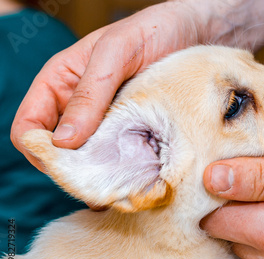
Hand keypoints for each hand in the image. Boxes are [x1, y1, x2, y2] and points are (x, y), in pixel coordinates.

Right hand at [10, 0, 263, 172]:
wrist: (201, 32)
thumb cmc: (157, 29)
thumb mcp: (118, 52)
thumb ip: (90, 91)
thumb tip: (64, 141)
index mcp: (61, 84)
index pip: (29, 127)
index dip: (39, 151)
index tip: (65, 168)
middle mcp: (82, 109)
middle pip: (59, 155)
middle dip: (74, 174)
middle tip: (100, 188)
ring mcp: (110, 124)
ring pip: (92, 163)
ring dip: (102, 180)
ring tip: (122, 189)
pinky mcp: (138, 134)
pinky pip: (124, 162)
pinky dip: (127, 176)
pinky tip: (140, 184)